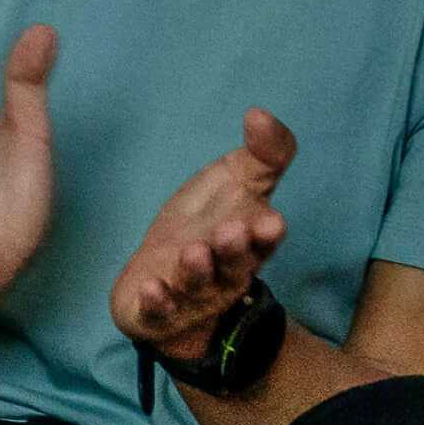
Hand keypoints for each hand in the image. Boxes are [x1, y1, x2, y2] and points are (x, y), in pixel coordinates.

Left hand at [112, 110, 297, 355]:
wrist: (164, 278)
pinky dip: (157, 302)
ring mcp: (192, 294)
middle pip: (234, 264)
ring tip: (193, 253)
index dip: (267, 233)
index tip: (272, 222)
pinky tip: (152, 288)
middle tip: (230, 231)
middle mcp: (225, 272)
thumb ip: (260, 153)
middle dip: (234, 250)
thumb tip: (259, 113)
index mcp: (248, 241)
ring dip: (197, 270)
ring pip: (197, 284)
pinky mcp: (159, 311)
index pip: (263, 239)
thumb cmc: (205, 224)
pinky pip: (159, 310)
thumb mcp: (236, 181)